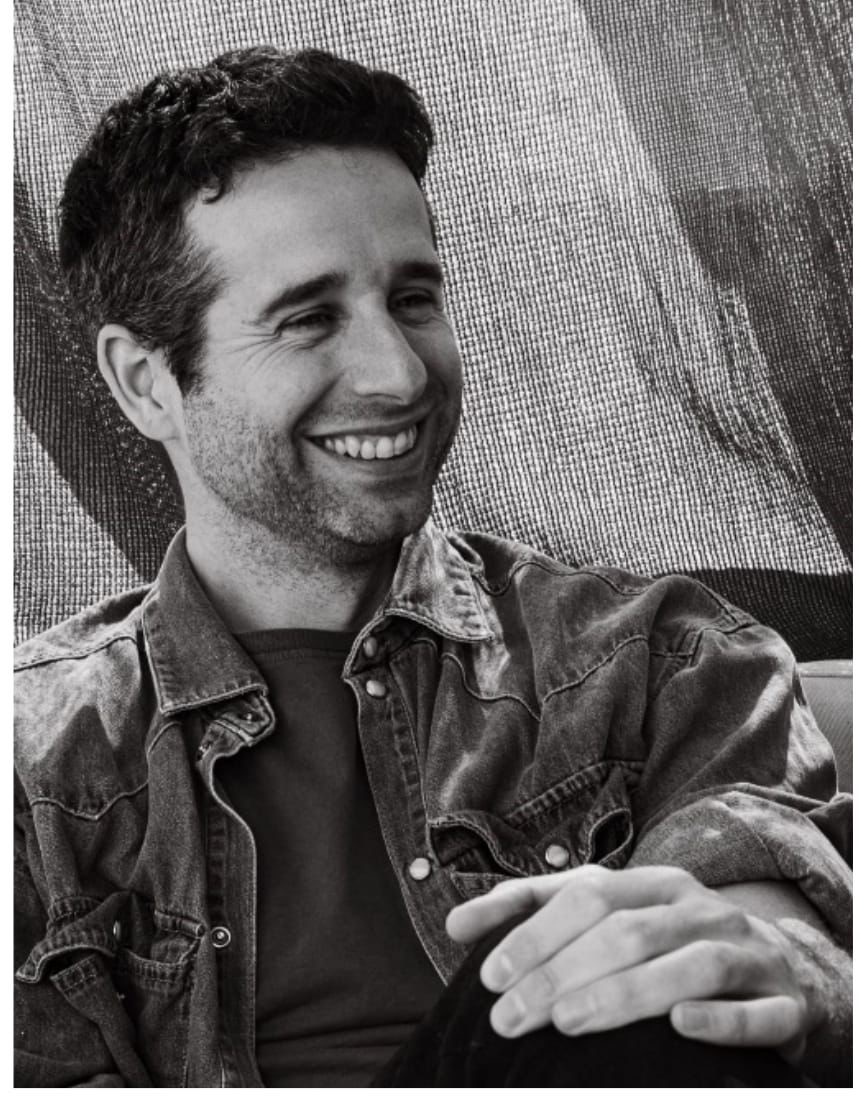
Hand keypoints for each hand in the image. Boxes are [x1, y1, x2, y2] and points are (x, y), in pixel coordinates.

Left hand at [445, 864, 820, 1056]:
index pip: (587, 896)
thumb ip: (535, 913)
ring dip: (623, 994)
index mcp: (653, 884)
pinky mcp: (784, 1001)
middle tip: (511, 1017)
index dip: (535, 933)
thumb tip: (455, 925)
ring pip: (686, 965)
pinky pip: (755, 1011)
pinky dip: (718, 1019)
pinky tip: (679, 1025)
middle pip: (625, 932)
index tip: (488, 976)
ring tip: (567, 1022)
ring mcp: (746, 951)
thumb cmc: (670, 944)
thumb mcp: (609, 917)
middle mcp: (698, 907)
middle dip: (561, 974)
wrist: (781, 969)